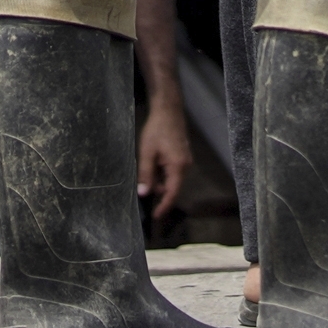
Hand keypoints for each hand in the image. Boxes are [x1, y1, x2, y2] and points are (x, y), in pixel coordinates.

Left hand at [138, 94, 189, 223]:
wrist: (168, 111)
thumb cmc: (157, 130)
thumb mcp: (146, 153)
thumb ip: (146, 174)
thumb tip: (144, 193)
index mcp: (178, 167)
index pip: (172, 193)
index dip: (164, 206)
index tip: (156, 216)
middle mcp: (186, 166)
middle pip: (172, 186)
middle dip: (157, 188)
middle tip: (142, 181)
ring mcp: (186, 161)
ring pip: (171, 179)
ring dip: (158, 178)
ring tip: (147, 162)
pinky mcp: (183, 157)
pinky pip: (172, 171)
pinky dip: (162, 171)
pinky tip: (153, 159)